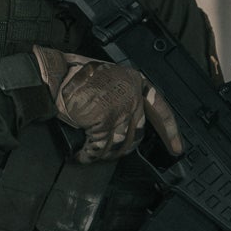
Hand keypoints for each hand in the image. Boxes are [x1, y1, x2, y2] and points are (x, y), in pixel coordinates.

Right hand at [32, 47, 182, 163]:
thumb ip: (122, 98)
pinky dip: (89, 155)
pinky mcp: (104, 120)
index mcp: (135, 81)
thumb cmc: (73, 76)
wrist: (54, 76)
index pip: (160, 108)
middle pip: (137, 133)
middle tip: (108, 154)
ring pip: (119, 143)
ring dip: (103, 154)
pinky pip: (100, 147)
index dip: (170, 131)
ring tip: (89, 154)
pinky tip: (81, 155)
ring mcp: (119, 108)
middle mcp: (132, 94)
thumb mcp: (107, 80)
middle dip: (122, 148)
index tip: (177, 148)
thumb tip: (126, 125)